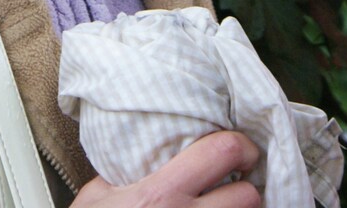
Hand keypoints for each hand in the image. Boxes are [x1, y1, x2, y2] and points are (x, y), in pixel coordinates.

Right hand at [71, 131, 260, 206]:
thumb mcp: (98, 196)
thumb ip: (125, 171)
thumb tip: (144, 154)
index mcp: (160, 194)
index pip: (222, 152)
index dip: (241, 145)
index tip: (241, 147)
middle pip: (249, 196)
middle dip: (246, 186)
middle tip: (236, 181)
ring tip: (224, 204)